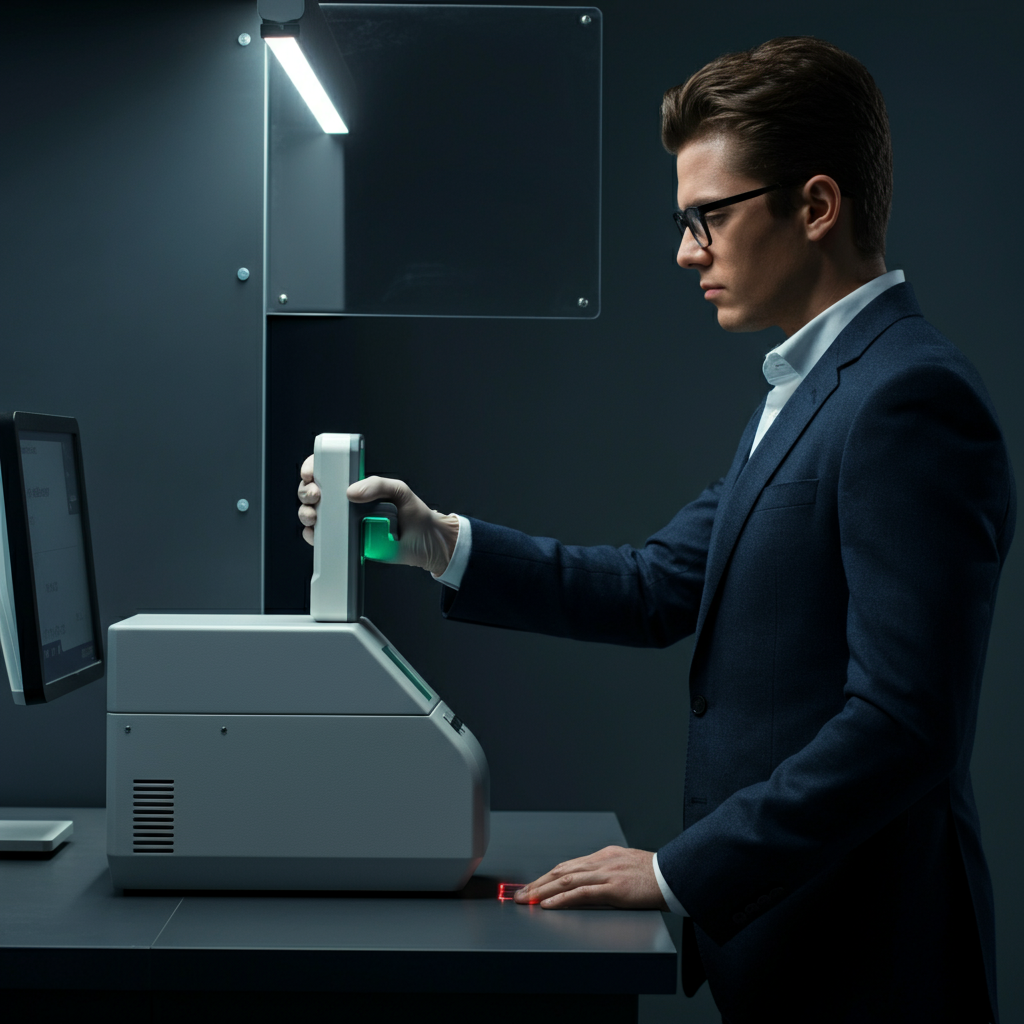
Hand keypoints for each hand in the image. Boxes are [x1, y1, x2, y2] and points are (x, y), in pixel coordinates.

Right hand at [297, 455, 459, 576]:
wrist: (426, 546)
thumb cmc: (416, 515)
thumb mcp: (400, 492)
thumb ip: (378, 485)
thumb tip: (352, 491)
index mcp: (358, 485)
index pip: (328, 471)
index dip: (313, 469)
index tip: (311, 473)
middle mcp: (346, 502)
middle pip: (313, 492)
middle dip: (306, 491)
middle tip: (315, 495)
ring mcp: (343, 523)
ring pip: (312, 514)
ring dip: (305, 513)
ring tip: (314, 515)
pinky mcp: (345, 542)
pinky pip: (321, 539)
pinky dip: (312, 536)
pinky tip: (316, 534)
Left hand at [512, 845, 668, 909]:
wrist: (676, 876)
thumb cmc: (656, 876)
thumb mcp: (627, 868)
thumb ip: (608, 873)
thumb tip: (590, 885)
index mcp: (605, 856)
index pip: (568, 865)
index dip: (547, 876)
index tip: (532, 886)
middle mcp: (602, 861)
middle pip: (562, 871)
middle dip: (538, 883)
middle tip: (519, 894)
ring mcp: (607, 873)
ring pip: (566, 880)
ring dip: (542, 891)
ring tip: (526, 900)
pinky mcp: (614, 888)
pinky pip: (582, 893)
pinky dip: (561, 899)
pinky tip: (549, 904)